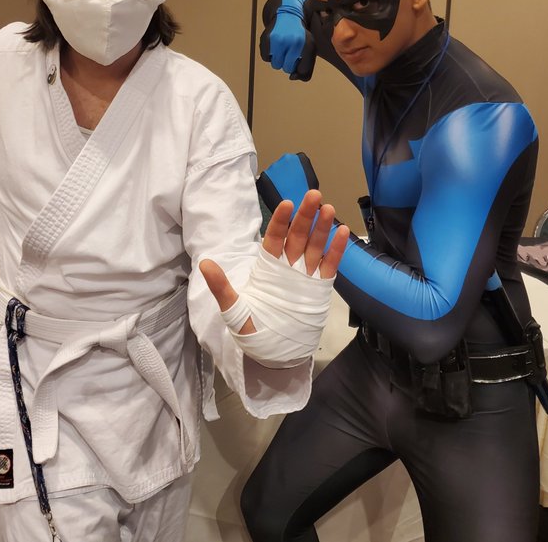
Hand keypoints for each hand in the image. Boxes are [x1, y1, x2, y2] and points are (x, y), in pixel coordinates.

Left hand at [200, 190, 348, 332]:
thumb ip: (222, 286)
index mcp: (267, 267)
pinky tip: (342, 232)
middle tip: (313, 194)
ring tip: (328, 207)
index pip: (274, 238)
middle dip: (305, 215)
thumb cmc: (254, 329)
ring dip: (321, 227)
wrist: (274, 353)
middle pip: (298, 236)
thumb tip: (205, 264)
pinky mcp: (320, 288)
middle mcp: (287, 266)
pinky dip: (336, 250)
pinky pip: (329, 265)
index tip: (286, 204)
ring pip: (314, 246)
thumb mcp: (234, 308)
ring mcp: (306, 276)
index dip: (280, 221)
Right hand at [260, 0, 316, 80]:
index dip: (300, 67)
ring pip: (276, 65)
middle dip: (288, 62)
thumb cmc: (300, 38)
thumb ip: (306, 70)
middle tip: (290, 50)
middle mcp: (295, 42)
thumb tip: (292, 77)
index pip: (303, 71)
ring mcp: (280, 40)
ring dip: (278, 59)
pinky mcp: (268, 38)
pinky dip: (269, 54)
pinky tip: (275, 44)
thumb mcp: (309, 51)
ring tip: (282, 46)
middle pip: (287, 69)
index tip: (300, 57)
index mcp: (309, 45)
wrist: (289, 14)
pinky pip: (266, 58)